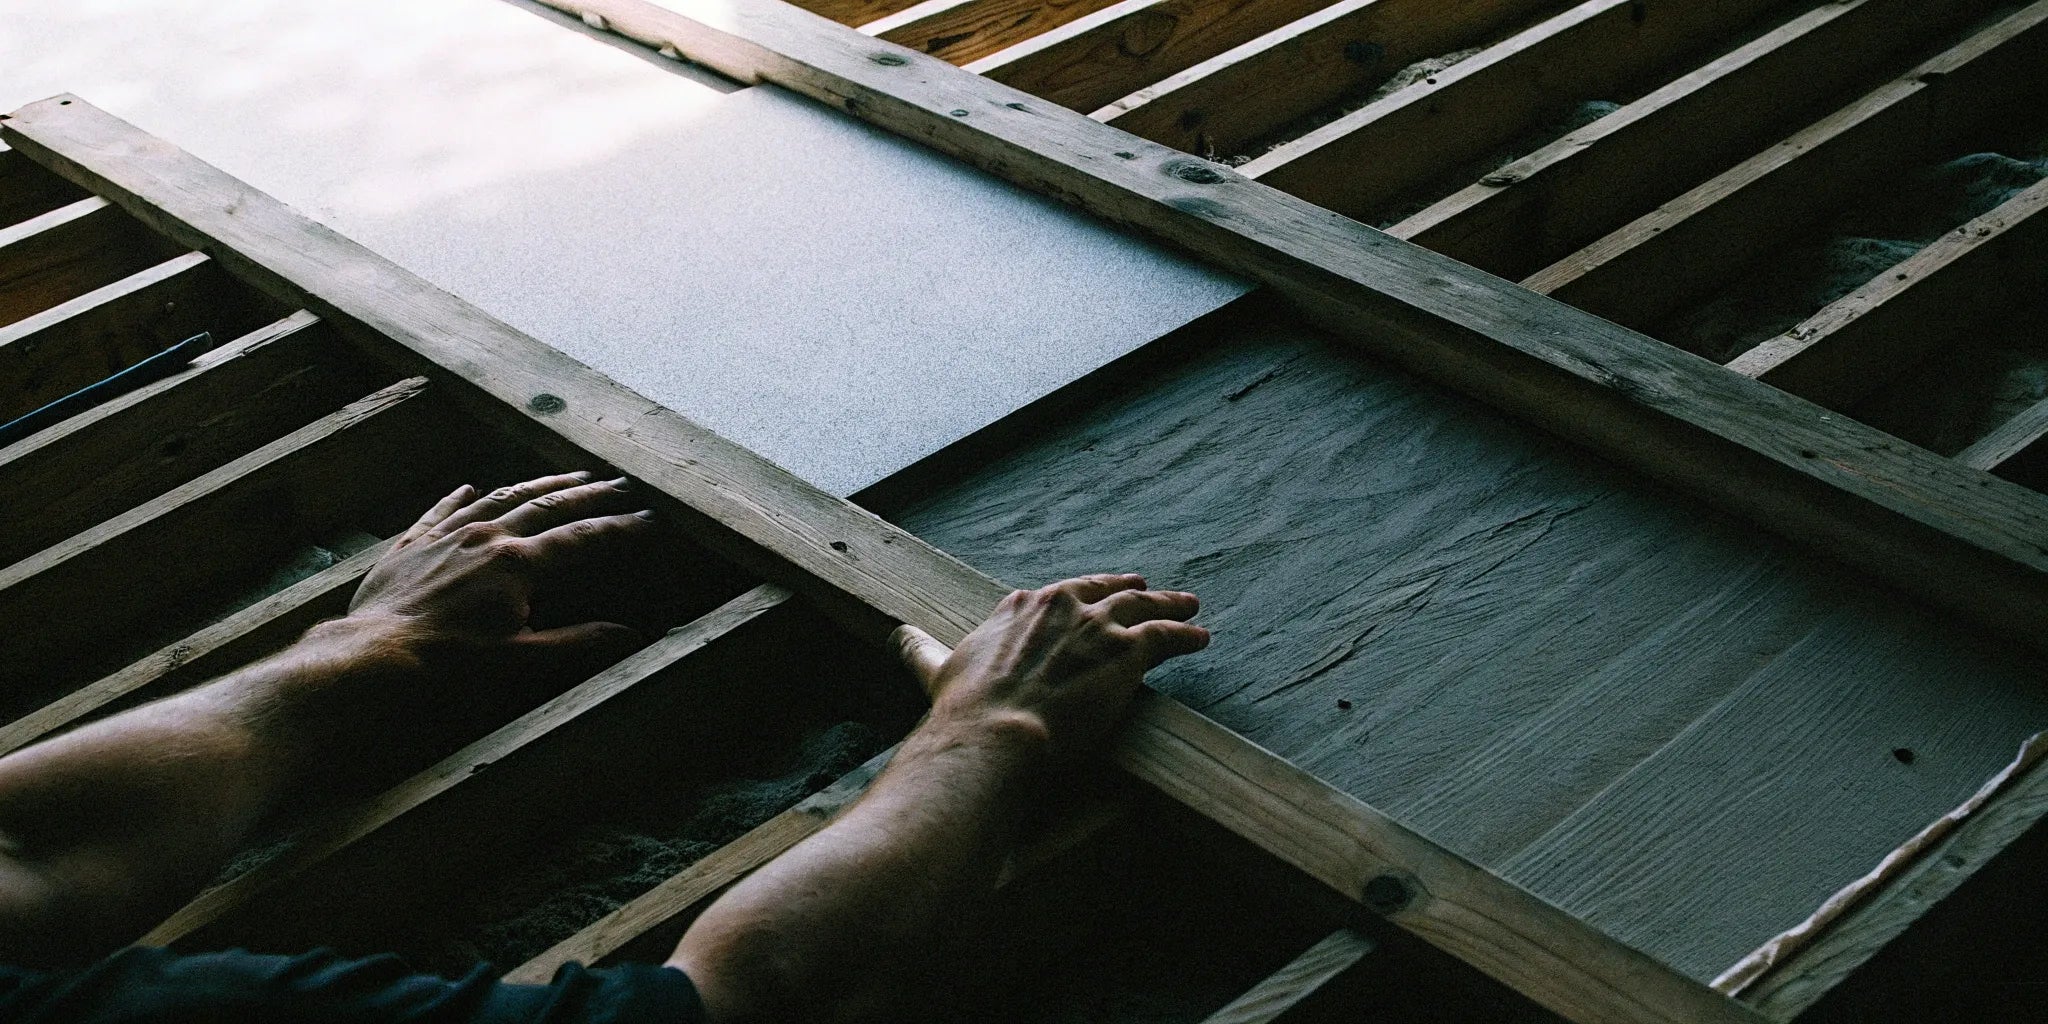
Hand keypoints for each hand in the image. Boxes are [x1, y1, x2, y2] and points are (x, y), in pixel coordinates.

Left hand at [338, 471, 654, 674]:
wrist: (374, 652)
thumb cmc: (450, 662)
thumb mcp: (522, 659)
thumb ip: (577, 642)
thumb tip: (629, 635)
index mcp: (518, 564)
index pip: (582, 539)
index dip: (619, 528)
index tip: (650, 518)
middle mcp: (487, 537)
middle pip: (547, 504)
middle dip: (588, 493)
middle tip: (618, 484)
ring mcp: (447, 536)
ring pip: (500, 497)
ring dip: (537, 484)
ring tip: (565, 476)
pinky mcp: (411, 545)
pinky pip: (440, 510)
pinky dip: (459, 496)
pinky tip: (470, 485)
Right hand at [893, 574, 1209, 762]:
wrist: (995, 733)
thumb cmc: (965, 711)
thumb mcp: (936, 669)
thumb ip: (922, 649)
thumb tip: (898, 634)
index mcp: (1022, 606)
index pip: (1060, 593)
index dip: (1081, 595)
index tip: (1092, 596)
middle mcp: (1063, 605)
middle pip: (1107, 590)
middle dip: (1130, 590)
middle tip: (1147, 589)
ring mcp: (1098, 626)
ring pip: (1146, 605)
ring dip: (1170, 604)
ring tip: (1189, 605)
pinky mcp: (1128, 652)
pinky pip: (1168, 634)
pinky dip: (1187, 634)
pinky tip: (1200, 638)